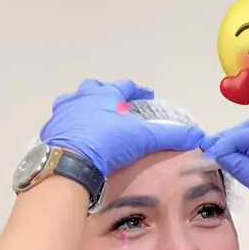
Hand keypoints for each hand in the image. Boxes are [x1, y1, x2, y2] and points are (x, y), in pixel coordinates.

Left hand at [40, 79, 203, 176]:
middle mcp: (81, 98)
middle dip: (107, 96)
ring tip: (95, 121)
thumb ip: (170, 136)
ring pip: (75, 104)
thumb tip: (197, 135)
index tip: (147, 95)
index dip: (138, 91)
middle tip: (117, 108)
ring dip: (85, 110)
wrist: (69, 162)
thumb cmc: (107, 143)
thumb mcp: (143, 138)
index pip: (125, 86)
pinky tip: (78, 139)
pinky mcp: (50, 132)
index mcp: (105, 94)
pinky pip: (63, 125)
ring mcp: (63, 114)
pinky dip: (72, 128)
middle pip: (95, 90)